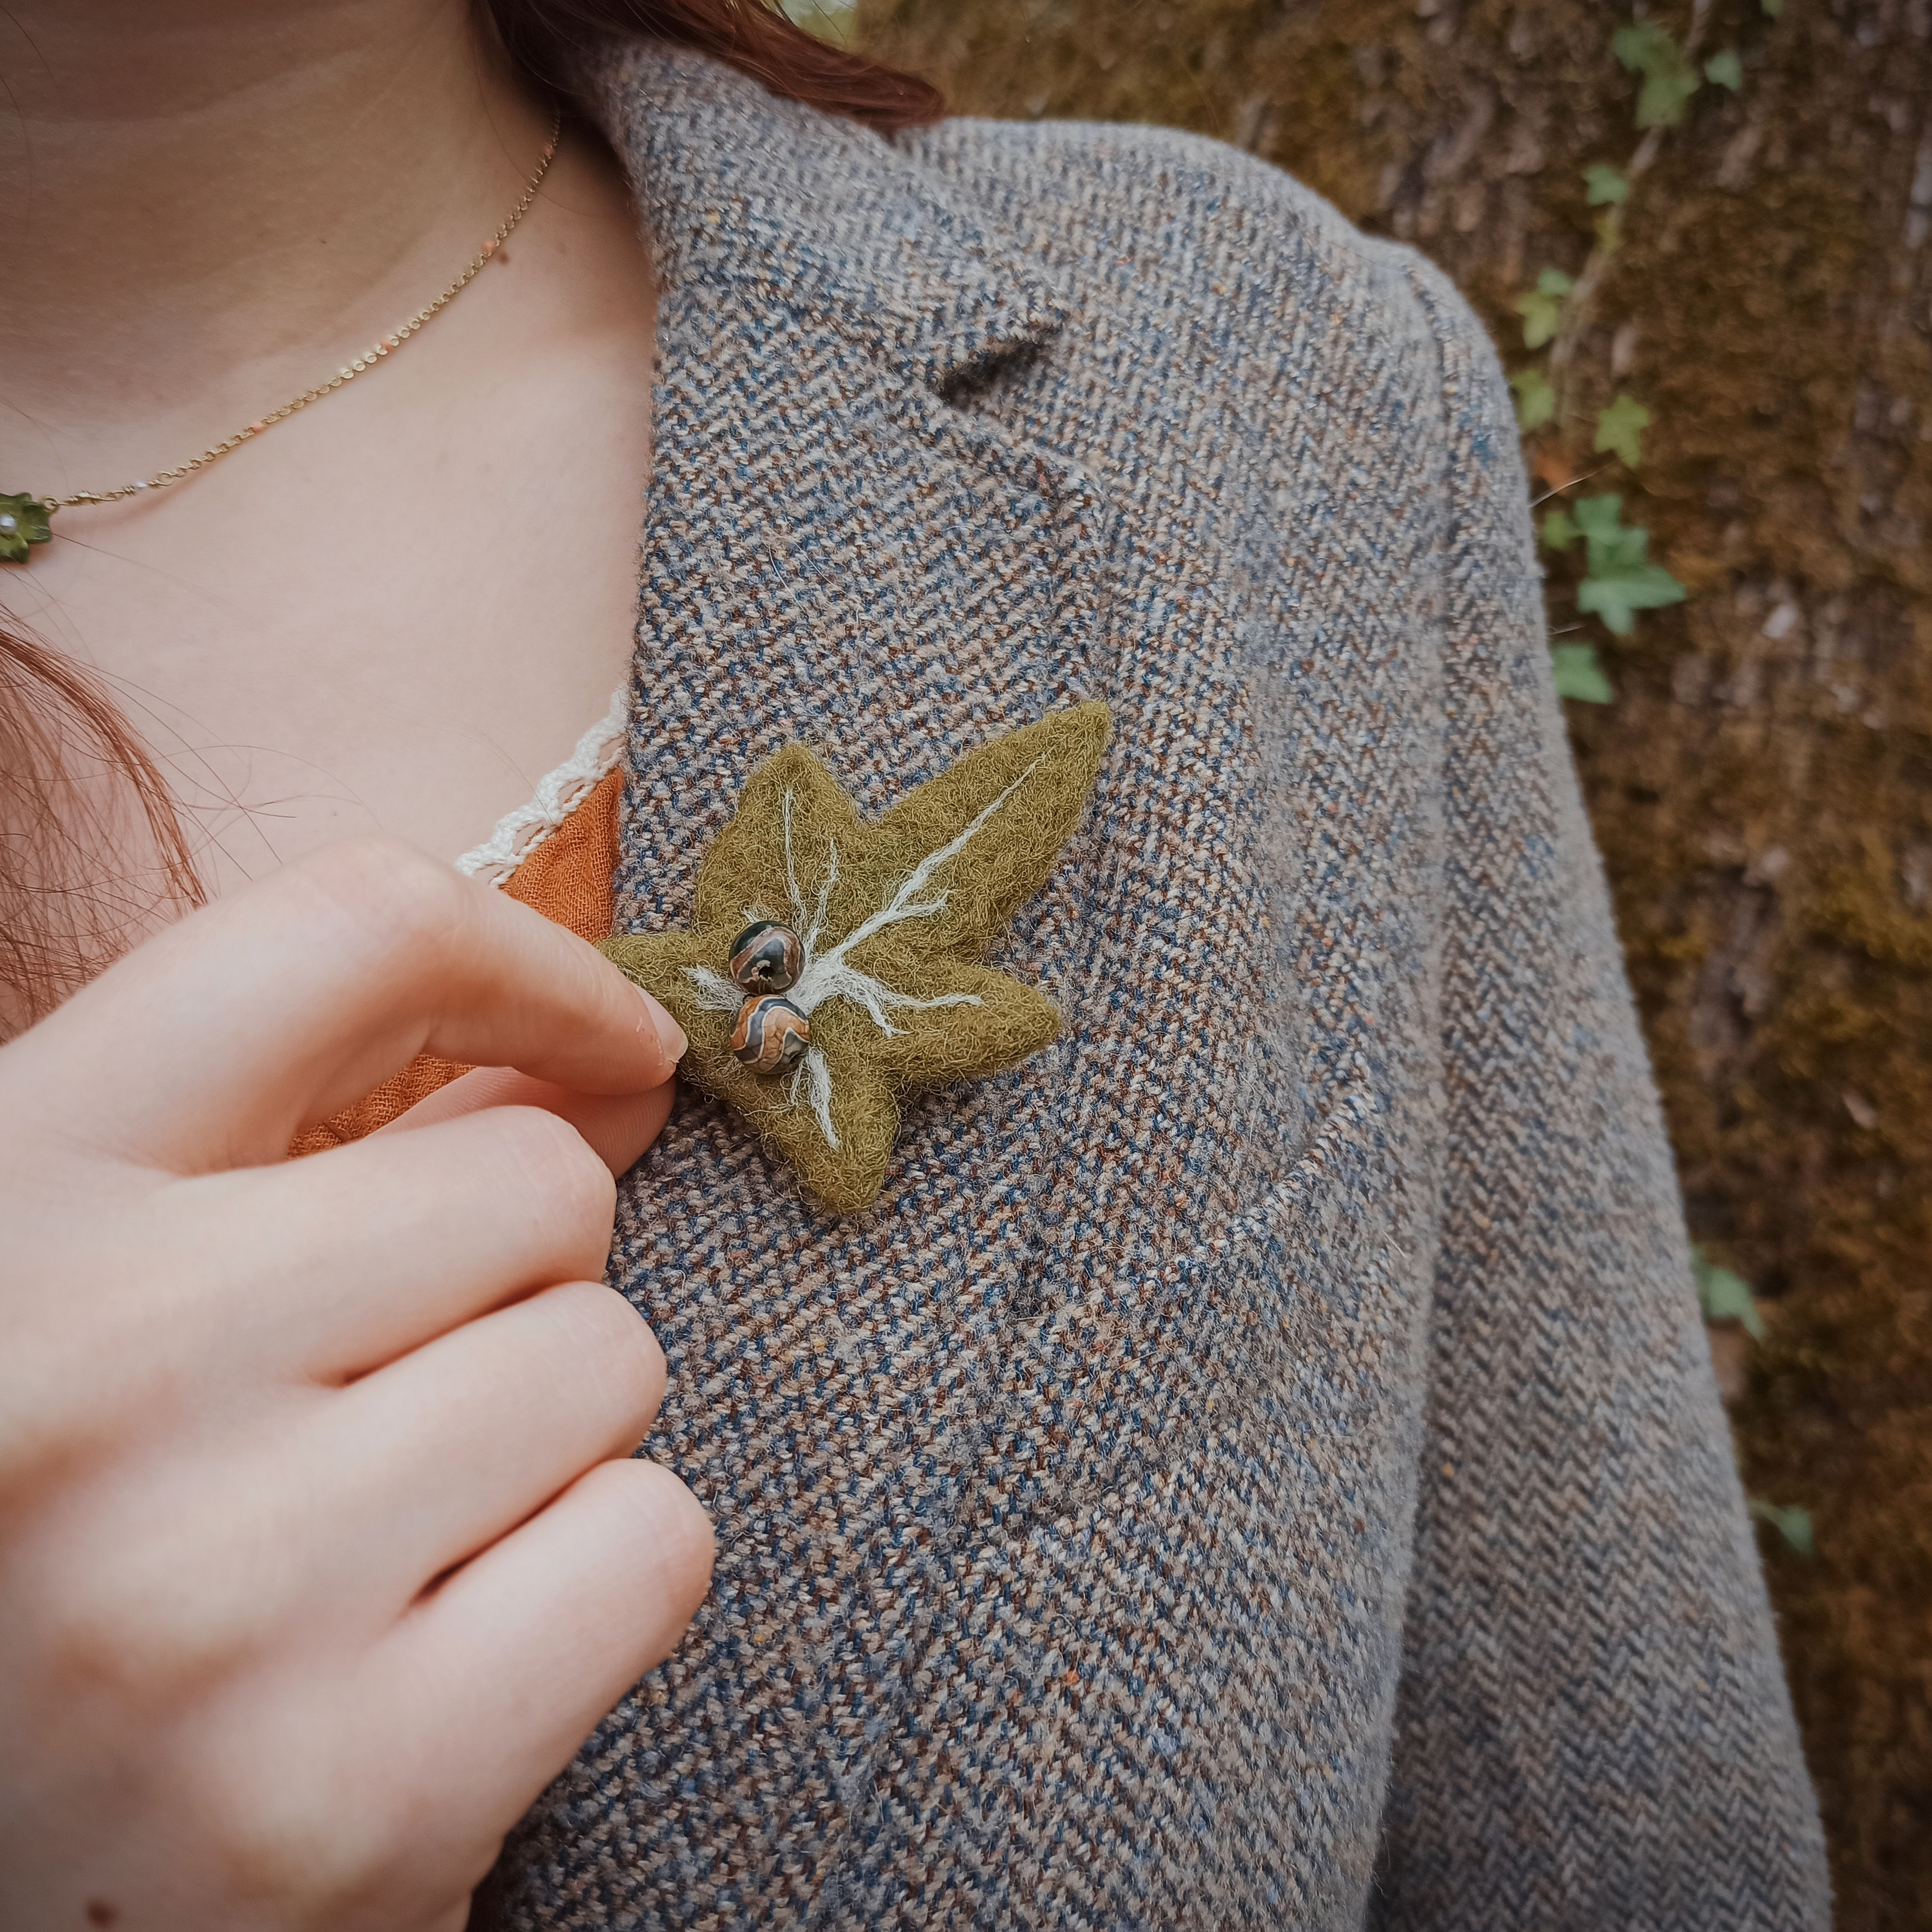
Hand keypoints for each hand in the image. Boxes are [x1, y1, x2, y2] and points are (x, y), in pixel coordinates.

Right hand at [0, 838, 712, 1930]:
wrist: (19, 1876)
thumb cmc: (74, 1547)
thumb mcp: (125, 1294)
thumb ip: (324, 1157)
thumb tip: (596, 1066)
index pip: (346, 935)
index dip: (532, 963)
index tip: (616, 1043)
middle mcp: (77, 1376)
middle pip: (535, 1187)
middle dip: (521, 1276)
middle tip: (391, 1398)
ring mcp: (204, 1600)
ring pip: (606, 1361)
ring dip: (550, 1435)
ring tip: (392, 1539)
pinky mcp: (345, 1793)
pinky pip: (651, 1544)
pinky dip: (595, 1583)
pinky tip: (446, 1653)